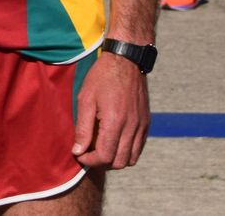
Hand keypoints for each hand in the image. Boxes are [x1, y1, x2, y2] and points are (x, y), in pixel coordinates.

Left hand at [71, 52, 149, 169]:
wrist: (126, 61)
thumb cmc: (102, 77)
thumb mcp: (85, 99)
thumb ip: (82, 128)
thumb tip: (78, 151)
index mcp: (115, 121)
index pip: (105, 156)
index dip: (90, 161)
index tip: (80, 155)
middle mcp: (132, 127)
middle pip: (119, 162)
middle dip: (102, 163)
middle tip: (89, 153)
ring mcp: (142, 126)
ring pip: (132, 158)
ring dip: (115, 159)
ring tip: (101, 148)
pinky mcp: (146, 123)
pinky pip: (139, 148)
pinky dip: (127, 151)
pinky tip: (114, 140)